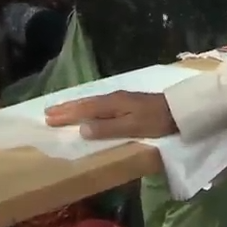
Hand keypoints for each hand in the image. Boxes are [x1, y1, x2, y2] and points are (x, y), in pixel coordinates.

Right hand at [44, 90, 178, 139]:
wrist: (180, 110)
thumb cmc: (156, 121)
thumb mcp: (132, 127)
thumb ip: (108, 129)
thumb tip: (81, 129)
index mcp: (112, 103)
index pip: (83, 109)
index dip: (66, 114)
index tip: (48, 118)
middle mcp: (113, 98)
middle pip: (85, 103)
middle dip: (66, 108)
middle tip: (47, 112)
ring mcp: (121, 99)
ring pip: (91, 102)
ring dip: (75, 106)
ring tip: (61, 110)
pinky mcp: (127, 102)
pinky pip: (99, 103)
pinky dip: (87, 106)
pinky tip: (87, 109)